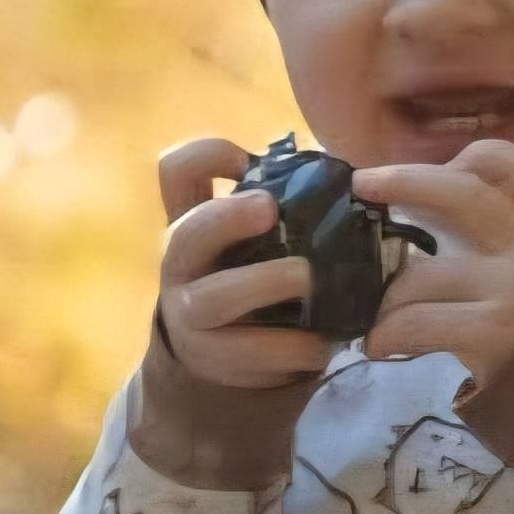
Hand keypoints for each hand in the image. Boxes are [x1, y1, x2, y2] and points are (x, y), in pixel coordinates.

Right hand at [151, 135, 326, 388]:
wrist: (217, 354)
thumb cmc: (251, 276)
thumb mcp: (254, 239)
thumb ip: (281, 206)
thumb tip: (336, 178)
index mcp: (193, 220)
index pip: (177, 171)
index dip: (208, 155)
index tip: (246, 160)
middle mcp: (180, 263)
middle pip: (187, 231)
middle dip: (229, 217)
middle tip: (272, 209)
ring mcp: (189, 313)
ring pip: (217, 297)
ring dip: (267, 284)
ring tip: (310, 282)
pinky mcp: (211, 358)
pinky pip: (252, 352)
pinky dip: (294, 346)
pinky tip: (323, 341)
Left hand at [351, 139, 513, 381]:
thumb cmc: (500, 311)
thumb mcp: (491, 256)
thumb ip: (454, 220)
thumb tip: (376, 192)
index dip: (473, 158)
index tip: (433, 164)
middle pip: (464, 194)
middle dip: (405, 182)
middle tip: (361, 184)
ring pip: (418, 274)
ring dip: (380, 298)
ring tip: (367, 315)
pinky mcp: (495, 331)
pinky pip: (415, 322)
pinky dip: (385, 335)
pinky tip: (378, 345)